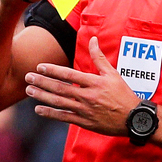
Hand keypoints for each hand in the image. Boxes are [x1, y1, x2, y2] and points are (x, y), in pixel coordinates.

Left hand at [24, 36, 138, 135]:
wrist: (134, 119)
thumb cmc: (123, 94)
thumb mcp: (113, 74)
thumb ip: (99, 57)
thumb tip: (93, 39)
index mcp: (94, 83)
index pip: (68, 74)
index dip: (52, 70)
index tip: (39, 67)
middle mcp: (87, 96)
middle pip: (60, 88)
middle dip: (41, 82)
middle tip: (27, 77)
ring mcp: (85, 110)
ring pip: (59, 102)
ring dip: (42, 96)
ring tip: (28, 91)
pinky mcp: (84, 122)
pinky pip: (64, 117)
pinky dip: (50, 114)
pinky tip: (38, 109)